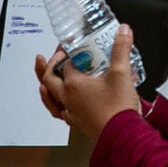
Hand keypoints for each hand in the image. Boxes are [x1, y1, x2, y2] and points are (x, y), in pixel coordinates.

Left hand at [35, 23, 140, 139]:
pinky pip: (59, 112)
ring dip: (46, 86)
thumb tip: (123, 30)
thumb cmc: (118, 108)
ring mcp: (70, 112)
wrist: (122, 136)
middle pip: (49, 78)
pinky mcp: (77, 123)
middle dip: (50, 65)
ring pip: (50, 97)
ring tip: (44, 80)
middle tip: (55, 56)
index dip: (68, 52)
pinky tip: (60, 104)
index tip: (74, 46)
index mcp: (74, 84)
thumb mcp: (121, 72)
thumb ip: (121, 49)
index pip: (65, 63)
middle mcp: (67, 98)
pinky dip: (55, 104)